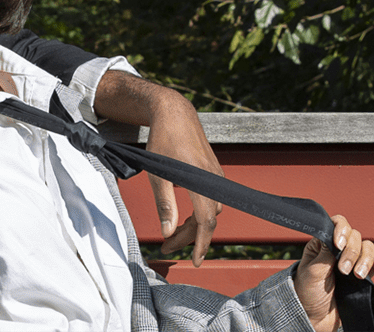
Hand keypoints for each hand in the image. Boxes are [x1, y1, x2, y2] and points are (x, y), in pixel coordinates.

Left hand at [90, 71, 225, 266]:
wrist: (175, 113)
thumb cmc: (163, 140)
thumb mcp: (157, 174)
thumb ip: (165, 205)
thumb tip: (167, 232)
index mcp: (200, 181)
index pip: (205, 222)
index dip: (201, 245)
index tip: (195, 261)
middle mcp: (213, 180)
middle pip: (206, 220)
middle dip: (189, 238)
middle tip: (167, 247)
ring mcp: (215, 176)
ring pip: (209, 211)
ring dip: (193, 226)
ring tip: (171, 233)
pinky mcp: (212, 172)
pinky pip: (210, 199)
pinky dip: (198, 212)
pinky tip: (183, 216)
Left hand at [292, 214, 373, 331]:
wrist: (316, 318)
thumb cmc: (308, 294)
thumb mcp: (311, 272)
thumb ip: (324, 254)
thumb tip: (335, 237)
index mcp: (323, 243)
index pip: (336, 224)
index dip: (341, 230)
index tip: (338, 245)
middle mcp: (339, 249)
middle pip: (355, 236)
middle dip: (351, 252)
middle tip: (343, 271)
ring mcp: (353, 260)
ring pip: (368, 247)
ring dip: (365, 259)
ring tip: (357, 276)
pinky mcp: (365, 273)